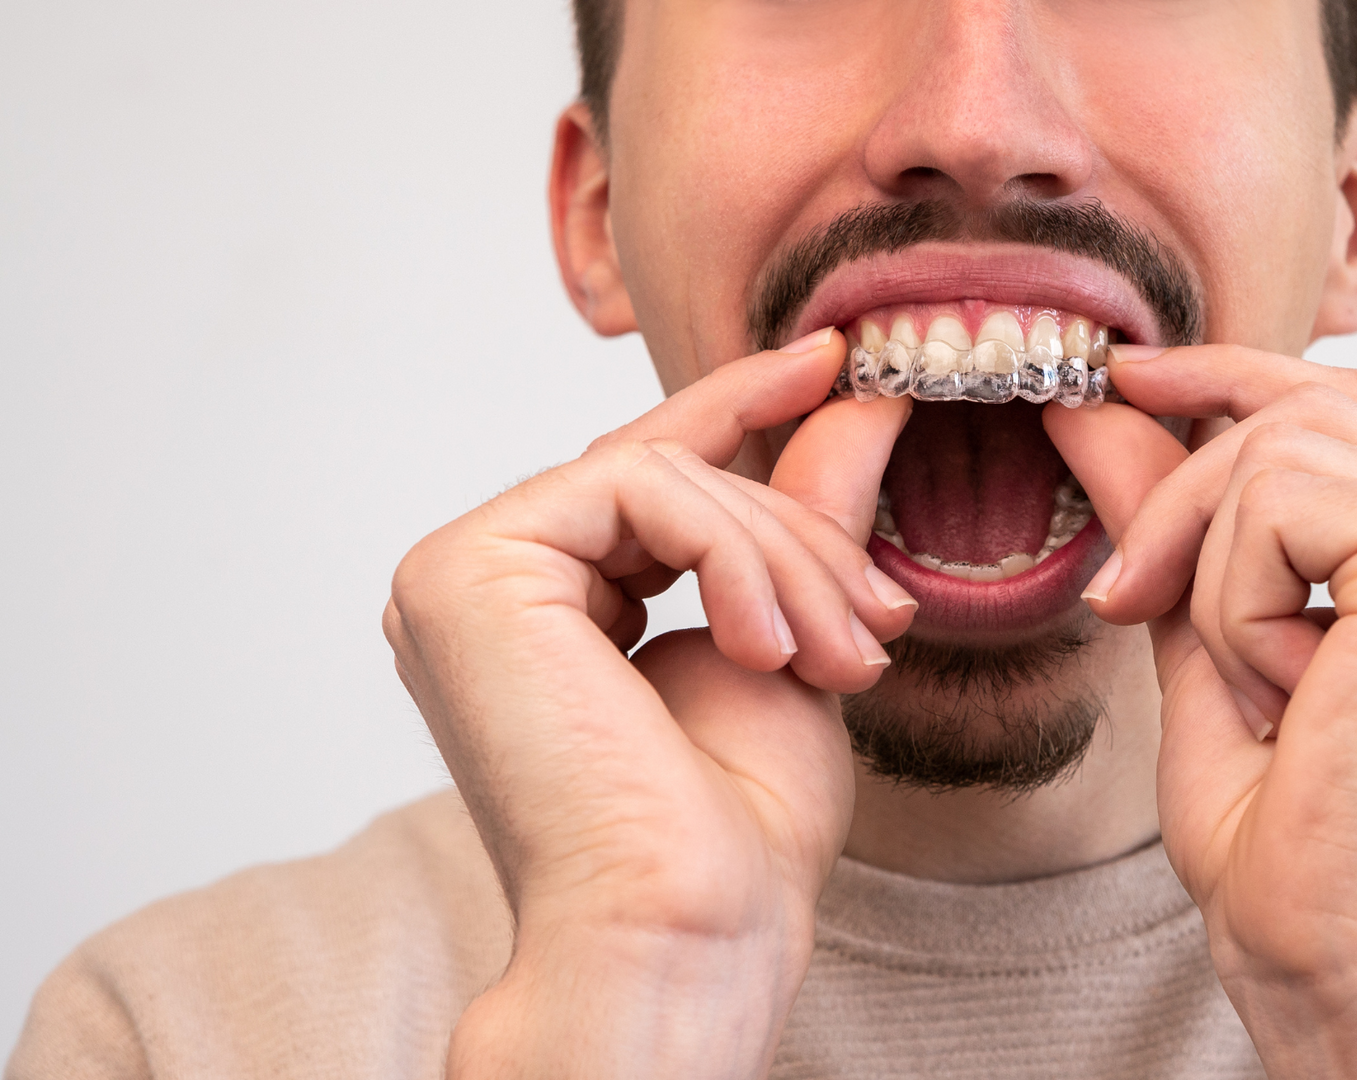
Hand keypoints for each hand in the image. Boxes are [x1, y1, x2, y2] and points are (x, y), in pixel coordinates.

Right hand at [382, 330, 915, 1077]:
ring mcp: (459, 577)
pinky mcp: (465, 572)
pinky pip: (642, 488)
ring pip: (662, 475)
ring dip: (782, 557)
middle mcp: (486, 588)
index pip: (646, 475)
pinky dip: (734, 555)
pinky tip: (767, 649)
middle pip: (667, 477)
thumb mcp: (789, 638)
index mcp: (544, 610)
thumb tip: (851, 398)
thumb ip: (799, 517)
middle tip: (876, 624)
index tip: (829, 362)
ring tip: (841, 657)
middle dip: (795, 536)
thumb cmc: (734, 830)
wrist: (688, 928)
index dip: (736, 405)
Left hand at [1046, 345, 1356, 1078]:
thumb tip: (1099, 407)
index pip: (1351, 406)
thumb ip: (1171, 523)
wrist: (1352, 972)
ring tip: (1255, 690)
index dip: (1233, 376)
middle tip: (1125, 599)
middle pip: (1311, 405)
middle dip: (1184, 489)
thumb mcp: (1207, 648)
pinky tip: (1286, 696)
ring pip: (1282, 447)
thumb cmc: (1296, 850)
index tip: (1126, 378)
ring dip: (1212, 571)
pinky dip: (1235, 600)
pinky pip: (1280, 498)